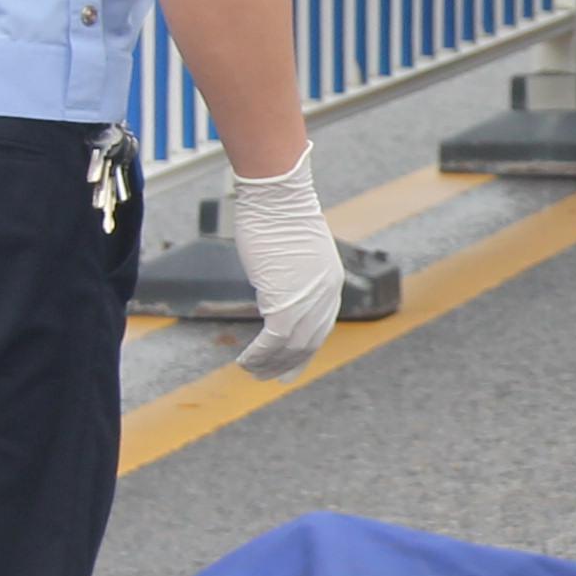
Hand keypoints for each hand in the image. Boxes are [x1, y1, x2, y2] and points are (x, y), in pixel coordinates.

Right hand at [222, 145, 345, 382]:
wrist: (276, 198)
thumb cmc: (278, 215)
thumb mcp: (294, 252)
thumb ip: (292, 276)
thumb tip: (278, 289)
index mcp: (331, 283)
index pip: (321, 328)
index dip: (305, 350)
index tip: (291, 365)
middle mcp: (326, 295)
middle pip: (309, 341)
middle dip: (288, 364)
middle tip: (269, 377)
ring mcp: (308, 300)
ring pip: (291, 346)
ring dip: (269, 363)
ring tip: (252, 371)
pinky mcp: (285, 302)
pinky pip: (273, 341)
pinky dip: (258, 355)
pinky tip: (244, 361)